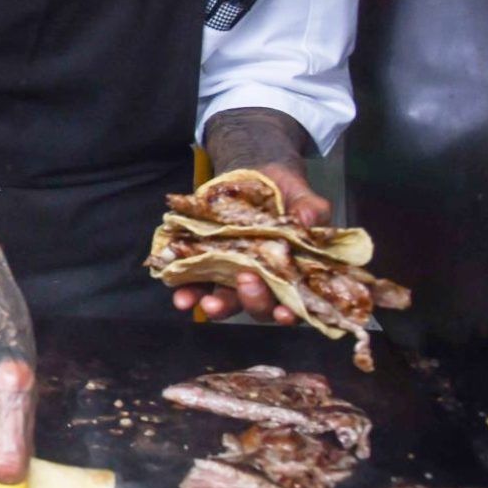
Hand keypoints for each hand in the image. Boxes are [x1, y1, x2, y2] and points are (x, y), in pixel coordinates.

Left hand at [169, 164, 323, 324]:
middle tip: (246, 282)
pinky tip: (177, 289)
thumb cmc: (287, 193)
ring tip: (206, 303)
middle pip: (259, 306)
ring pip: (225, 300)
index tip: (285, 313)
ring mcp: (233, 274)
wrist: (256, 174)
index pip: (294, 302)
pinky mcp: (207, 262)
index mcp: (292, 273)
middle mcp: (263, 281)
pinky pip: (195, 281)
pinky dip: (186, 288)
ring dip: (215, 305)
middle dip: (253, 300)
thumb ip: (310, 209)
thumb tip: (307, 219)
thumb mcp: (302, 198)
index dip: (290, 313)